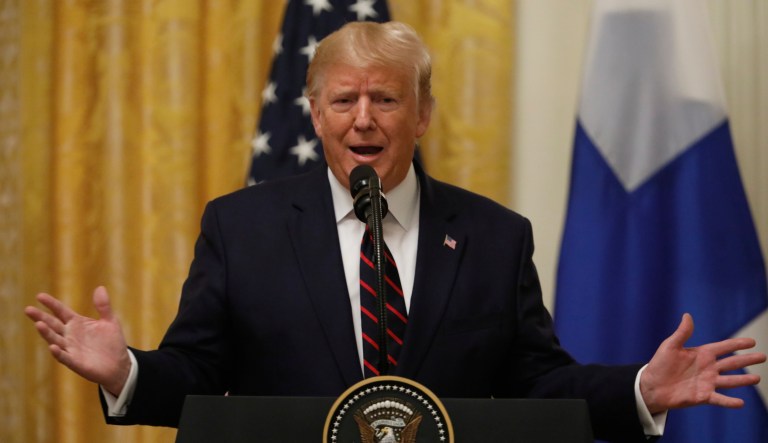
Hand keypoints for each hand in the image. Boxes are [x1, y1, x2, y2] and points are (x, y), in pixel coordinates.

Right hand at [24, 286, 131, 395]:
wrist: (119, 365)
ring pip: (55, 339)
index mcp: (77, 323)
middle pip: (53, 324)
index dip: (51, 304)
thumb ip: (104, 306)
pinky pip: (64, 356)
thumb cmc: (112, 342)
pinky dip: (58, 352)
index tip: (39, 296)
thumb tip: (100, 287)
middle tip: (28, 309)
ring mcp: (71, 348)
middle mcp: (70, 335)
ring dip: (47, 333)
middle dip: (41, 317)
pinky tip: (53, 347)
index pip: (61, 311)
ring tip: (39, 324)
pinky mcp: (75, 362)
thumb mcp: (110, 321)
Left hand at [640, 313, 765, 414]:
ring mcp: (707, 382)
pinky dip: (729, 401)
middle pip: (732, 363)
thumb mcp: (670, 346)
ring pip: (730, 381)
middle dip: (747, 360)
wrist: (651, 385)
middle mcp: (708, 368)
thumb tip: (687, 315)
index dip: (737, 344)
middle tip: (763, 356)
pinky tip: (741, 402)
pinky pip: (719, 398)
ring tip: (757, 378)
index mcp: (702, 354)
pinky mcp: (703, 396)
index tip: (752, 341)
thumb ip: (682, 333)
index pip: (723, 347)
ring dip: (743, 380)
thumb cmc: (660, 364)